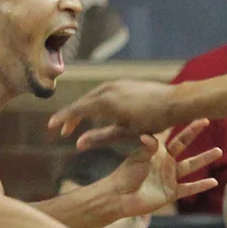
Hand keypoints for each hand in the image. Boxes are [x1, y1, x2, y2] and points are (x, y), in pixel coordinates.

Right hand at [48, 80, 183, 149]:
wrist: (175, 101)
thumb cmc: (152, 121)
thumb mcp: (125, 133)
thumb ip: (100, 138)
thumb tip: (78, 144)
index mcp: (105, 102)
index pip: (76, 110)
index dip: (62, 119)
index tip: (50, 128)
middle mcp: (107, 89)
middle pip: (82, 103)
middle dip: (71, 117)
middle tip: (63, 131)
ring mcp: (116, 84)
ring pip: (92, 97)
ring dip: (83, 110)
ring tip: (78, 123)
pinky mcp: (124, 83)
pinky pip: (103, 93)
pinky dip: (95, 104)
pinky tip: (98, 113)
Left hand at [102, 120, 222, 217]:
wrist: (120, 197)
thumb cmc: (126, 175)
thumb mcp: (137, 157)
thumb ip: (147, 147)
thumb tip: (149, 135)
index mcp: (156, 150)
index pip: (168, 131)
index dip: (175, 120)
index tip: (185, 107)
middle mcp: (166, 161)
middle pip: (183, 144)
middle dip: (194, 132)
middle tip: (206, 120)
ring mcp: (170, 176)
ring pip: (191, 165)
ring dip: (204, 158)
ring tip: (219, 151)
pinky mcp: (172, 192)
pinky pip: (189, 188)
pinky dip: (200, 186)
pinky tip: (214, 182)